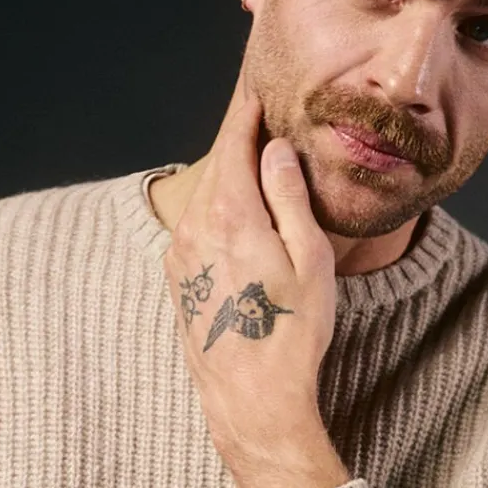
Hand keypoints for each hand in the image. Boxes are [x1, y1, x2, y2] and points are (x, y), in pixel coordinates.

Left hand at [161, 67, 336, 470]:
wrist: (251, 399)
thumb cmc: (291, 334)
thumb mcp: (309, 259)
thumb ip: (290, 196)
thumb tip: (276, 150)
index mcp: (229, 213)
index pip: (233, 142)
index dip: (246, 111)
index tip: (255, 87)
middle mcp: (193, 227)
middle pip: (217, 166)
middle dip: (239, 141)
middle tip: (260, 116)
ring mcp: (179, 255)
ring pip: (205, 197)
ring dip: (230, 178)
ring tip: (256, 164)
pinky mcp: (177, 280)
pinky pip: (197, 228)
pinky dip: (218, 211)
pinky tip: (241, 218)